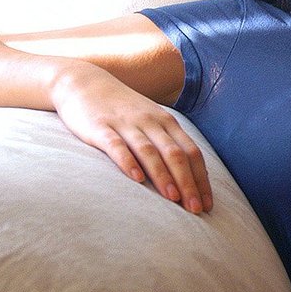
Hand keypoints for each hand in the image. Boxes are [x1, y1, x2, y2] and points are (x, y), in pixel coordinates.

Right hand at [52, 62, 212, 213]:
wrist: (83, 82)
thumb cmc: (122, 109)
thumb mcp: (151, 120)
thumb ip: (167, 143)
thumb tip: (188, 177)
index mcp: (166, 122)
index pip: (191, 152)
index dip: (201, 179)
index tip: (207, 205)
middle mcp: (150, 122)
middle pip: (175, 154)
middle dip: (188, 183)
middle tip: (195, 209)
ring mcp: (126, 124)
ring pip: (149, 152)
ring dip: (163, 176)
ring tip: (174, 199)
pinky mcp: (100, 127)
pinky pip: (117, 146)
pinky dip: (128, 162)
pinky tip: (136, 179)